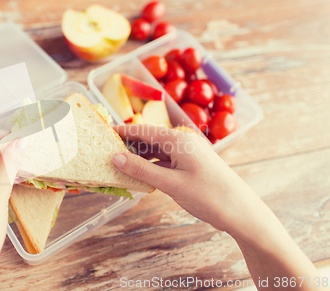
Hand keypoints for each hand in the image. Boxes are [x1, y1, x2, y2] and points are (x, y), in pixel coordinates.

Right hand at [112, 125, 320, 289]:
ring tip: (116, 164)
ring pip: (155, 152)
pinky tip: (137, 175)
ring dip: (138, 158)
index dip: (121, 131)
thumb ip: (141, 170)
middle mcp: (183, 141)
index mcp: (179, 139)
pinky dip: (150, 167)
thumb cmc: (209, 196)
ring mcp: (187, 153)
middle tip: (104, 151)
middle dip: (127, 145)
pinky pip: (164, 162)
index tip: (102, 132)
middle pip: (148, 139)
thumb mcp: (171, 184)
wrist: (241, 211)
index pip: (143, 131)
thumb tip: (115, 157)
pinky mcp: (190, 165)